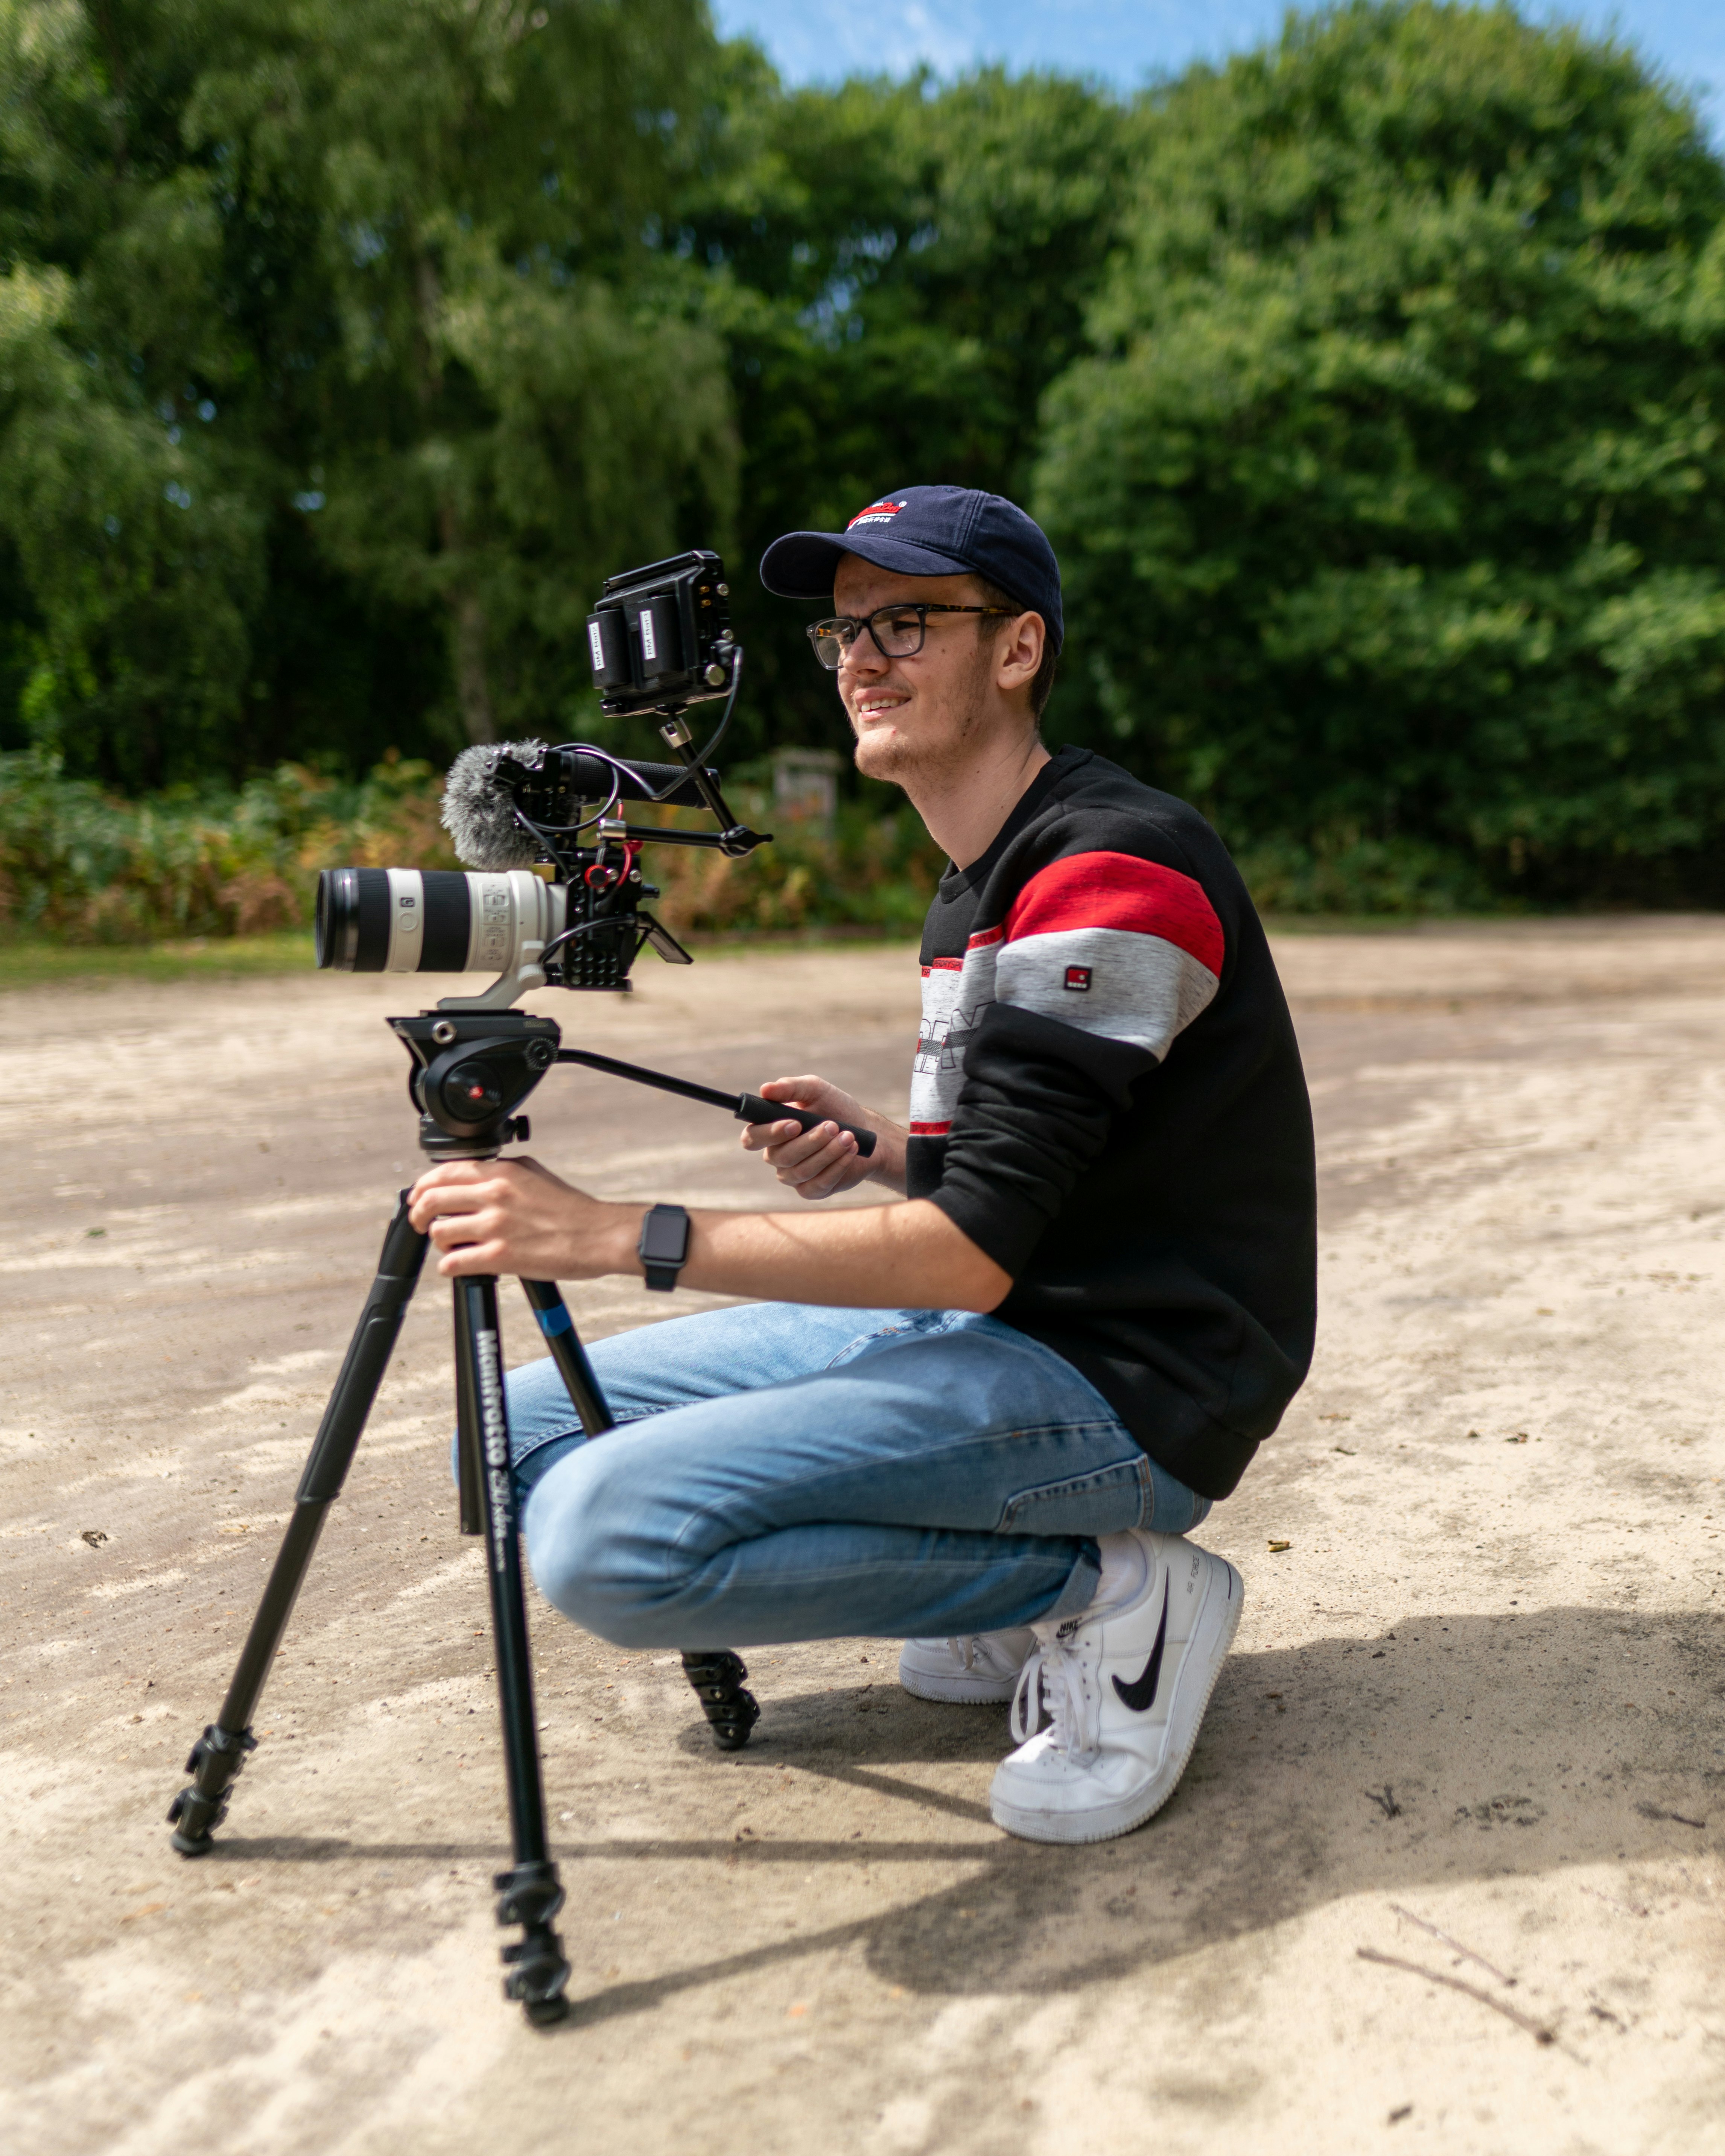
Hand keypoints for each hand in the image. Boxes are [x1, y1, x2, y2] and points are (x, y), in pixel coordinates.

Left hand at [406, 1155, 633, 1279]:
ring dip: (441, 1243)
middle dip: (419, 1216)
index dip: (422, 1187)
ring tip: (454, 1247)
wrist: (599, 1235)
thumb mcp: (533, 1174)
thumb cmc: (571, 1208)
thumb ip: (500, 1172)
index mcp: (501, 1173)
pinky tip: (462, 1265)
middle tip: (422, 1225)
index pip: (442, 1173)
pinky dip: (450, 1267)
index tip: (418, 1198)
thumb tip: (471, 1175)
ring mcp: (496, 1227)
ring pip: (439, 1233)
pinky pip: (453, 1263)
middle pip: (432, 1202)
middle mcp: (494, 1196)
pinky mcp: (500, 1257)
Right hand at [739, 1074, 905, 1199]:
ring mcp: (793, 1175)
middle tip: (833, 1125)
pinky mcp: (812, 1190)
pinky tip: (851, 1151)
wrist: (865, 1131)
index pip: (752, 1139)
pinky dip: (837, 1166)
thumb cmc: (835, 1108)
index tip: (795, 1123)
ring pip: (801, 1170)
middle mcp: (777, 1155)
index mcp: (770, 1131)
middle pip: (781, 1156)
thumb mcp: (815, 1090)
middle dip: (810, 1141)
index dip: (769, 1134)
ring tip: (849, 1136)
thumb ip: (790, 1087)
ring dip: (828, 1152)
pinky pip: (817, 1185)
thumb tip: (765, 1089)